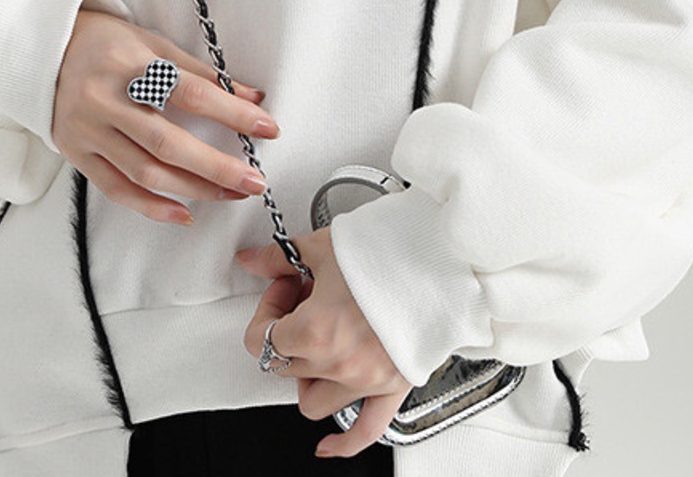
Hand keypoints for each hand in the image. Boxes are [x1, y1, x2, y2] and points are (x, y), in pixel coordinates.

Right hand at [51, 9, 280, 225]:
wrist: (45, 49)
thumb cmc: (106, 43)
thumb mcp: (153, 44)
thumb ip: (201, 73)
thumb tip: (251, 98)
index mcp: (128, 64)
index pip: (189, 92)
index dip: (231, 113)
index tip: (266, 127)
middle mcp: (104, 99)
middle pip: (167, 142)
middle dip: (216, 166)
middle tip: (253, 180)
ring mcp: (87, 130)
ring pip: (145, 172)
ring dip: (193, 189)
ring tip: (230, 193)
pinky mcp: (76, 153)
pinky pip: (116, 189)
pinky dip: (152, 207)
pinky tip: (183, 213)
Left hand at [235, 226, 412, 457]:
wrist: (439, 262)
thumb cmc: (390, 253)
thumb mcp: (324, 246)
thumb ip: (279, 257)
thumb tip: (254, 260)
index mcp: (315, 329)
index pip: (262, 339)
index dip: (267, 310)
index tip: (284, 288)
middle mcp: (338, 362)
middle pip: (285, 365)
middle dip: (288, 331)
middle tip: (304, 298)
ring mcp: (365, 380)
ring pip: (312, 401)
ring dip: (308, 376)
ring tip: (320, 344)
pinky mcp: (392, 388)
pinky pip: (365, 430)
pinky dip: (344, 443)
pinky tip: (329, 445)